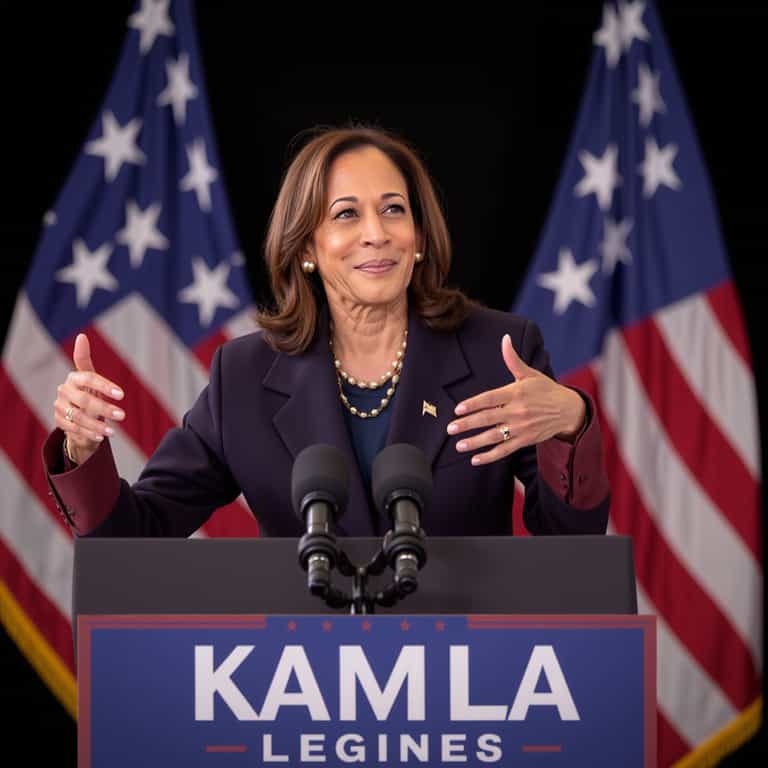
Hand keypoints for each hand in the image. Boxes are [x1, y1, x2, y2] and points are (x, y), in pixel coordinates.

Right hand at [53, 333, 125, 464]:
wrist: (76, 414)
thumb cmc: (87, 392)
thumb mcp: (90, 378)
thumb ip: (84, 359)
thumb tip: (81, 336)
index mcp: (74, 377)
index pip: (89, 378)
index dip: (105, 386)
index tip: (122, 395)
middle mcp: (64, 391)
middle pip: (84, 400)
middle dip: (104, 409)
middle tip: (123, 416)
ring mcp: (59, 407)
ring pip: (78, 417)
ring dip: (97, 425)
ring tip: (113, 432)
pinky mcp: (58, 421)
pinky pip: (73, 429)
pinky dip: (88, 433)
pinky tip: (101, 437)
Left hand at [446, 334, 585, 465]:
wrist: (569, 410)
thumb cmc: (546, 390)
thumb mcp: (530, 373)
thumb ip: (513, 359)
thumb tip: (505, 339)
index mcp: (516, 392)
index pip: (490, 399)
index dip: (473, 403)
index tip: (458, 409)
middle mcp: (517, 411)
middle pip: (488, 418)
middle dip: (467, 424)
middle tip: (450, 428)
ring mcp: (521, 427)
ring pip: (494, 436)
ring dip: (475, 442)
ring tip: (458, 445)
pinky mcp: (525, 440)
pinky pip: (505, 450)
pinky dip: (490, 456)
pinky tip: (475, 459)